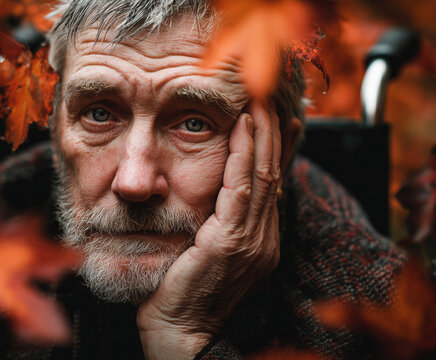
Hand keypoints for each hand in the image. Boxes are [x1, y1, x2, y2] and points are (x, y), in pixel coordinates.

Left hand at [137, 102, 281, 358]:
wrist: (179, 332)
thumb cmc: (183, 292)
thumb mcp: (206, 253)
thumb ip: (216, 224)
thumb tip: (211, 197)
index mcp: (258, 240)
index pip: (269, 185)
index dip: (274, 150)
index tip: (275, 120)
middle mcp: (262, 237)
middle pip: (272, 174)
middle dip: (273, 133)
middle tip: (271, 98)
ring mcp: (252, 240)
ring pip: (262, 175)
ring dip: (261, 134)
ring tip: (259, 102)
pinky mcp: (231, 242)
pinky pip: (240, 188)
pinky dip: (243, 154)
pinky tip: (243, 127)